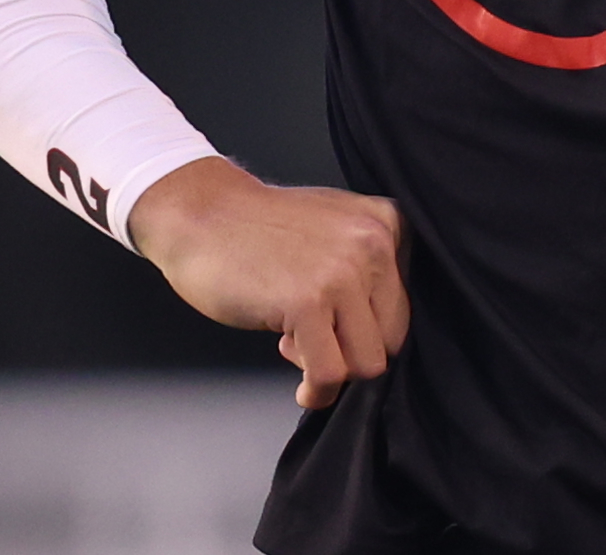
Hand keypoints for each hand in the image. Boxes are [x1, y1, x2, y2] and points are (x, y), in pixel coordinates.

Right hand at [129, 156, 409, 409]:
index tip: (338, 327)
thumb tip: (383, 329)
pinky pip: (331, 372)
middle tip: (313, 340)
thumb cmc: (257, 227)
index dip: (367, 328)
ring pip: (368, 362)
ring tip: (299, 347)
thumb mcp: (332, 225)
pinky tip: (302, 384)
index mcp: (385, 224)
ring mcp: (342, 274)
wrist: (201, 214)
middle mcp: (373, 244)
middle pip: (393, 337)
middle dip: (353, 351)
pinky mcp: (308, 303)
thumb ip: (366, 264)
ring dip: (334, 371)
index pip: (405, 305)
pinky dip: (318, 390)